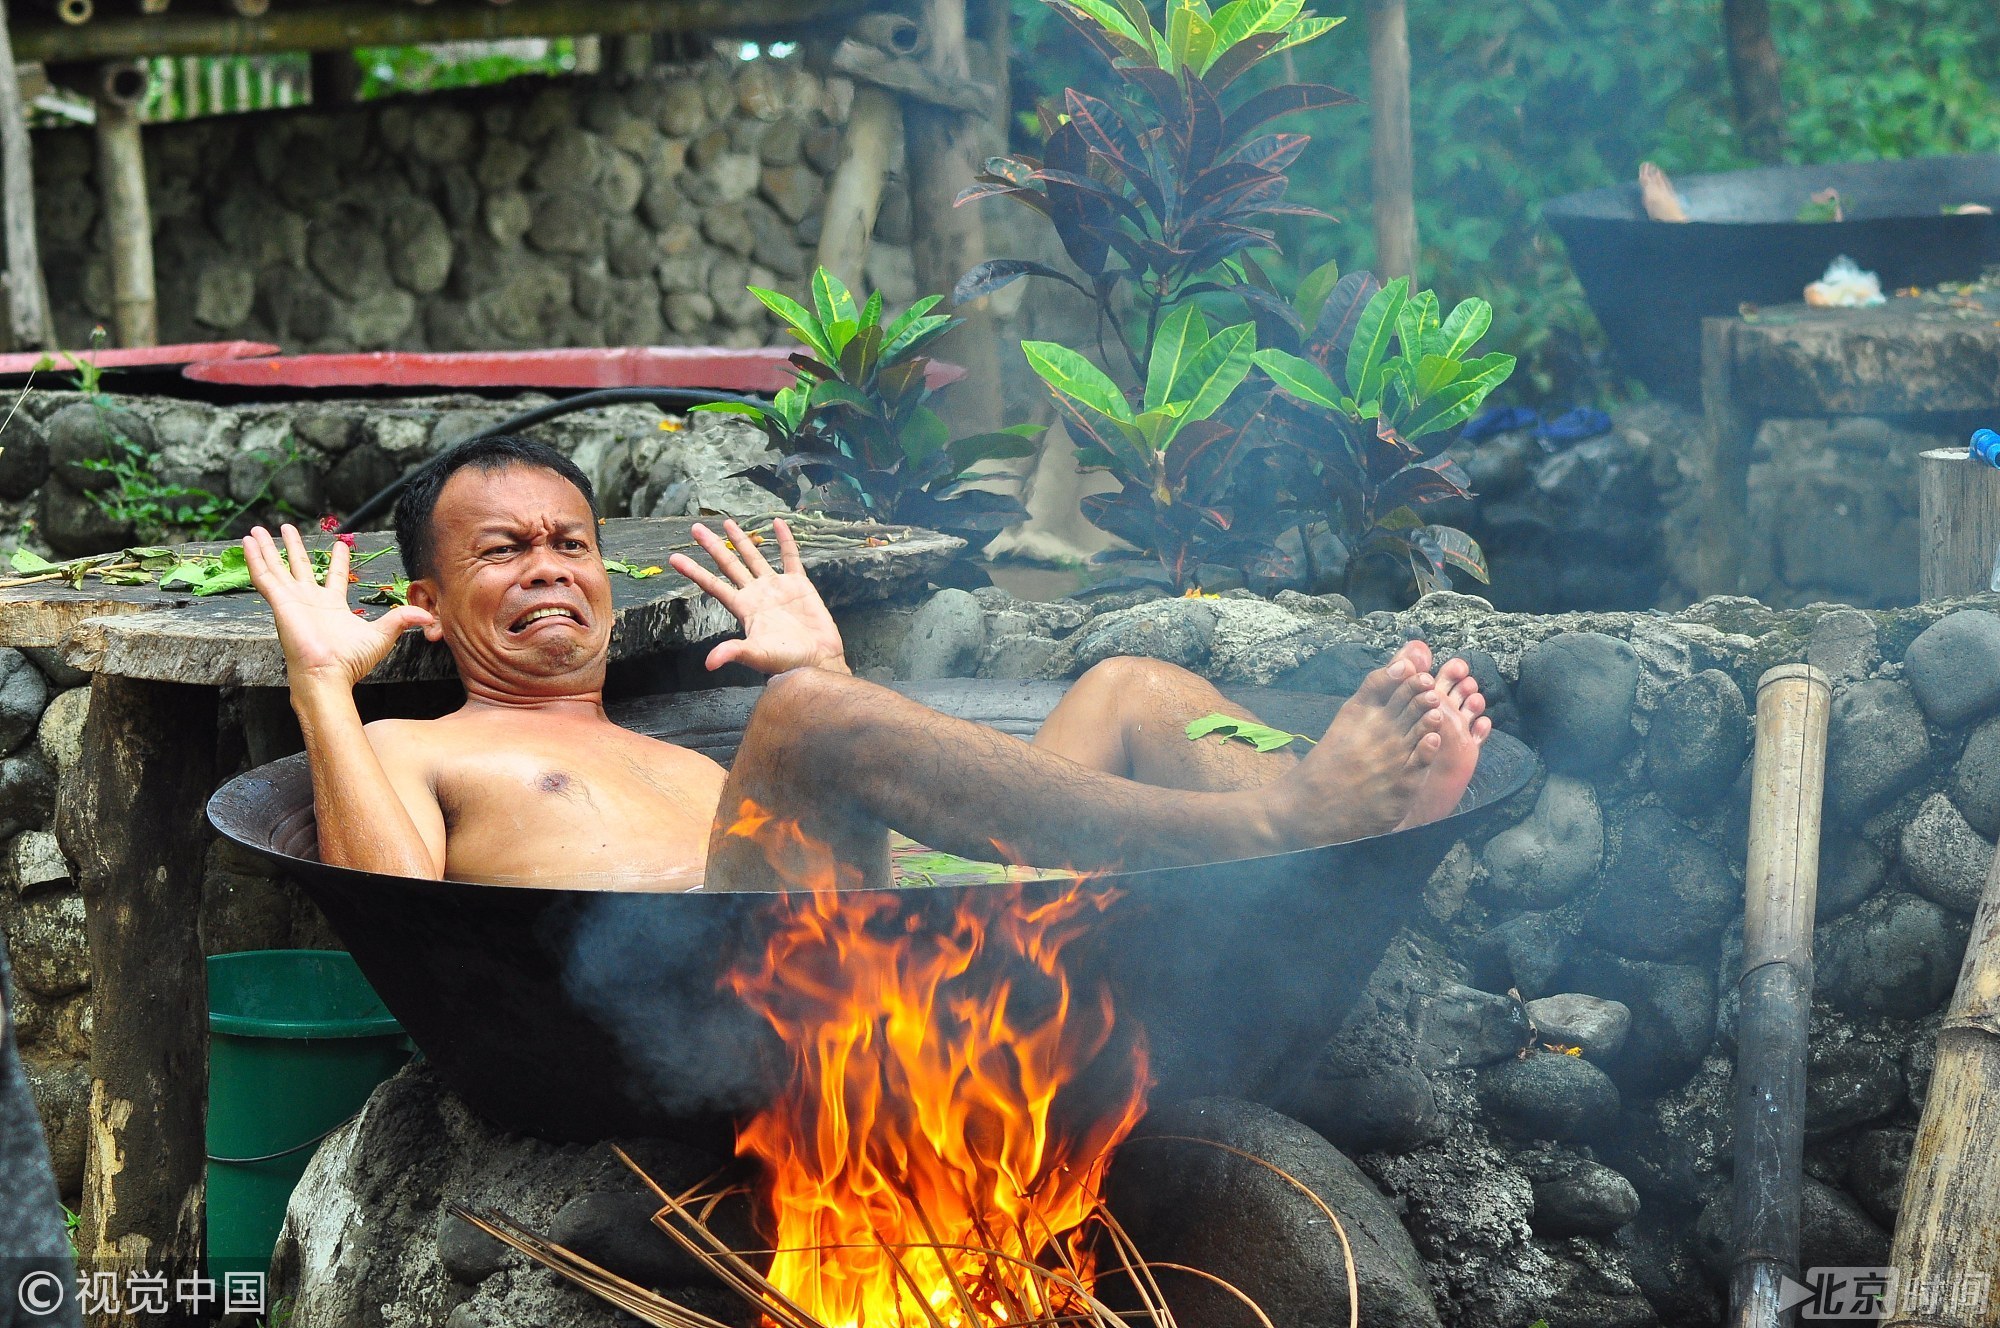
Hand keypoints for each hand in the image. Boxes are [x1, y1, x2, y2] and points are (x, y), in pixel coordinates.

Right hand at [244, 525, 434, 691]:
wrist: (328, 674)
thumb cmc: (351, 662)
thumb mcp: (382, 635)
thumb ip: (401, 620)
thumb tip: (425, 615)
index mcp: (332, 606)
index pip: (333, 577)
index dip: (336, 560)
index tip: (338, 544)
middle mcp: (309, 601)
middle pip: (299, 567)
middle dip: (293, 547)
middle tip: (287, 528)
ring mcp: (292, 600)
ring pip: (277, 568)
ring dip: (268, 549)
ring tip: (259, 530)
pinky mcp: (279, 602)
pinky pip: (264, 576)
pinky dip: (255, 559)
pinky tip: (248, 542)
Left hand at [668, 518, 849, 674]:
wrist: (817, 660)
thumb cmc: (786, 660)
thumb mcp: (757, 656)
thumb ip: (734, 652)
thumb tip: (709, 663)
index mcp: (743, 607)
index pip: (712, 584)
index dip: (694, 571)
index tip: (674, 559)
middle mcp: (756, 593)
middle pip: (729, 564)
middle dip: (712, 546)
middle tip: (696, 528)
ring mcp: (776, 586)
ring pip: (754, 557)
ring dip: (742, 540)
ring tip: (727, 522)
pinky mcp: (799, 584)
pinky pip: (790, 557)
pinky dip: (785, 540)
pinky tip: (778, 522)